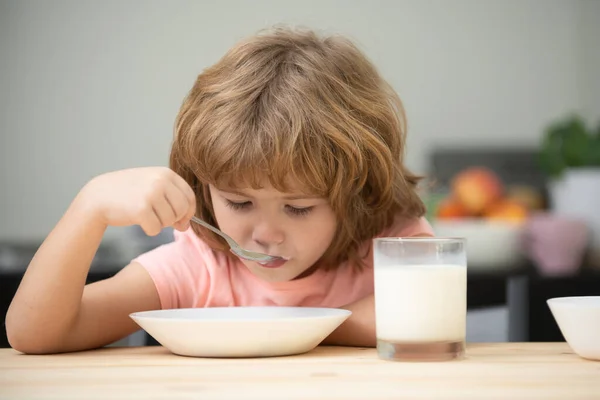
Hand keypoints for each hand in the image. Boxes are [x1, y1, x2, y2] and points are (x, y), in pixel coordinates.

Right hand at [79, 167, 195, 234]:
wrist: (98, 196)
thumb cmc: (128, 193)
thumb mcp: (152, 188)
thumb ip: (172, 202)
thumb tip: (186, 225)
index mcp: (166, 173)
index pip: (190, 196)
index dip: (188, 211)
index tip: (181, 219)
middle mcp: (160, 181)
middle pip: (183, 210)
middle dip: (174, 219)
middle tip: (160, 219)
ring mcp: (151, 194)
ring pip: (170, 221)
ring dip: (160, 224)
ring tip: (146, 215)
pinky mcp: (141, 209)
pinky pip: (156, 229)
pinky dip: (149, 230)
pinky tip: (138, 221)